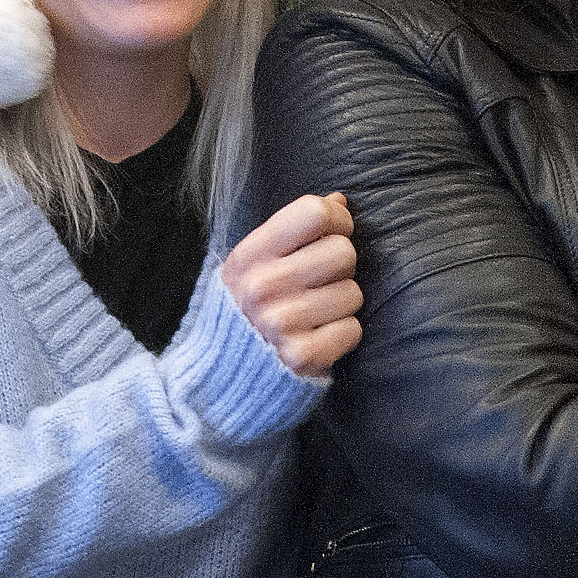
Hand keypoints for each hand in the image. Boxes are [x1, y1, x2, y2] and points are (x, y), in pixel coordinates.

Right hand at [225, 192, 361, 378]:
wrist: (224, 377)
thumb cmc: (248, 310)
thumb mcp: (254, 264)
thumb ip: (292, 230)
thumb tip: (339, 201)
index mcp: (249, 257)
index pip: (313, 212)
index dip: (337, 221)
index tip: (332, 235)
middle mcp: (261, 287)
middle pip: (343, 252)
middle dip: (341, 267)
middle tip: (321, 283)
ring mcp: (281, 323)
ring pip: (353, 292)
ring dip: (342, 304)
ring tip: (316, 313)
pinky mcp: (301, 356)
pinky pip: (353, 329)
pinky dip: (343, 334)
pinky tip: (319, 336)